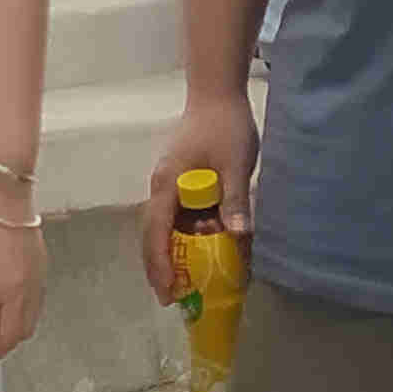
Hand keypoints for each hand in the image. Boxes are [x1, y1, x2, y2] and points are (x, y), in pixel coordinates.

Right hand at [141, 93, 258, 300]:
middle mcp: (161, 188)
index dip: (159, 264)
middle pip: (154, 235)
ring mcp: (170, 185)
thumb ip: (235, 200)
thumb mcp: (235, 164)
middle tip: (174, 298)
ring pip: (168, 227)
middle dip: (161, 267)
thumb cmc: (224, 126)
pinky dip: (191, 235)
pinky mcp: (181, 182)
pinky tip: (209, 246)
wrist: (217, 93)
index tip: (167, 291)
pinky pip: (181, 216)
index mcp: (167, 185)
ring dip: (179, 252)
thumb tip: (238, 236)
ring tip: (194, 280)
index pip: (156, 232)